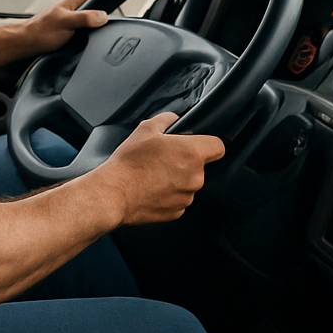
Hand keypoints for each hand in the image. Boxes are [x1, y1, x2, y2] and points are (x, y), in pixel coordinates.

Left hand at [21, 0, 107, 54]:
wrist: (25, 44)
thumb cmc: (40, 32)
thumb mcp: (66, 22)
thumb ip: (84, 18)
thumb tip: (103, 16)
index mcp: (71, 4)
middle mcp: (70, 11)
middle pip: (92, 9)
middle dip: (102, 13)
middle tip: (112, 19)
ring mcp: (67, 22)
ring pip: (86, 21)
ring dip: (94, 25)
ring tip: (102, 29)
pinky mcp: (65, 33)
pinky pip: (81, 31)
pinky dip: (86, 34)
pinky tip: (87, 39)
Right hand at [93, 112, 225, 225]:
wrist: (113, 193)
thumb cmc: (129, 163)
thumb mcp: (146, 129)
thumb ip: (167, 120)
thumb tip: (174, 120)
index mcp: (192, 154)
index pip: (218, 147)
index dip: (209, 144)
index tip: (198, 145)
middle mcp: (195, 177)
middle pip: (201, 166)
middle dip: (186, 162)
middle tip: (163, 158)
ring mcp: (187, 197)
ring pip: (189, 184)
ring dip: (177, 179)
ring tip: (153, 174)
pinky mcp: (177, 212)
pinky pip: (178, 199)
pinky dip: (168, 195)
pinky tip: (151, 189)